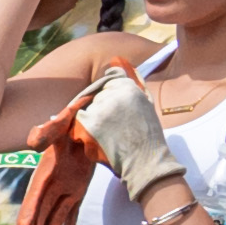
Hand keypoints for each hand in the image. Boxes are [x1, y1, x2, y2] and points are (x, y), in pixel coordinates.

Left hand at [73, 70, 178, 205]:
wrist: (146, 162)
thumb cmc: (147, 135)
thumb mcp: (146, 102)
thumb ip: (133, 80)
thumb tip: (118, 61)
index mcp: (128, 87)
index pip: (108, 82)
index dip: (111, 99)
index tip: (118, 113)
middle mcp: (114, 94)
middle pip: (96, 96)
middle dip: (102, 110)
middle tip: (117, 128)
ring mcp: (100, 108)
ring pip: (86, 109)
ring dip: (93, 121)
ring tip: (111, 135)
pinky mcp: (89, 124)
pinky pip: (78, 122)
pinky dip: (85, 132)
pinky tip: (101, 141)